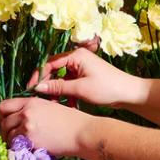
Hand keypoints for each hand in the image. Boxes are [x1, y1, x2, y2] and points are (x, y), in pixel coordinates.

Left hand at [0, 96, 89, 156]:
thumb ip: (32, 110)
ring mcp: (27, 127)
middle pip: (3, 121)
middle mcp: (26, 113)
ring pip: (7, 135)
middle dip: (3, 129)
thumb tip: (19, 118)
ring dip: (10, 140)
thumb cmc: (71, 121)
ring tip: (17, 143)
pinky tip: (24, 149)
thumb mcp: (50, 107)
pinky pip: (15, 146)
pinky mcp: (30, 141)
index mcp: (31, 102)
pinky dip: (16, 148)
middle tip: (9, 135)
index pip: (4, 106)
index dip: (1, 115)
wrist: (82, 133)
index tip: (4, 121)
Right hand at [28, 46, 144, 108]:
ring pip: (60, 77)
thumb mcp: (80, 89)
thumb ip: (58, 87)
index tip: (31, 90)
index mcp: (76, 56)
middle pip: (53, 70)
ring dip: (57, 90)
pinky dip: (66, 92)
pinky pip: (69, 82)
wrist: (128, 93)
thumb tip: (38, 88)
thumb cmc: (107, 88)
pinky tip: (67, 104)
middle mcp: (77, 58)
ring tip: (54, 104)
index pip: (49, 63)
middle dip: (47, 85)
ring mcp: (80, 66)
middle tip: (41, 99)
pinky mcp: (84, 75)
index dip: (39, 77)